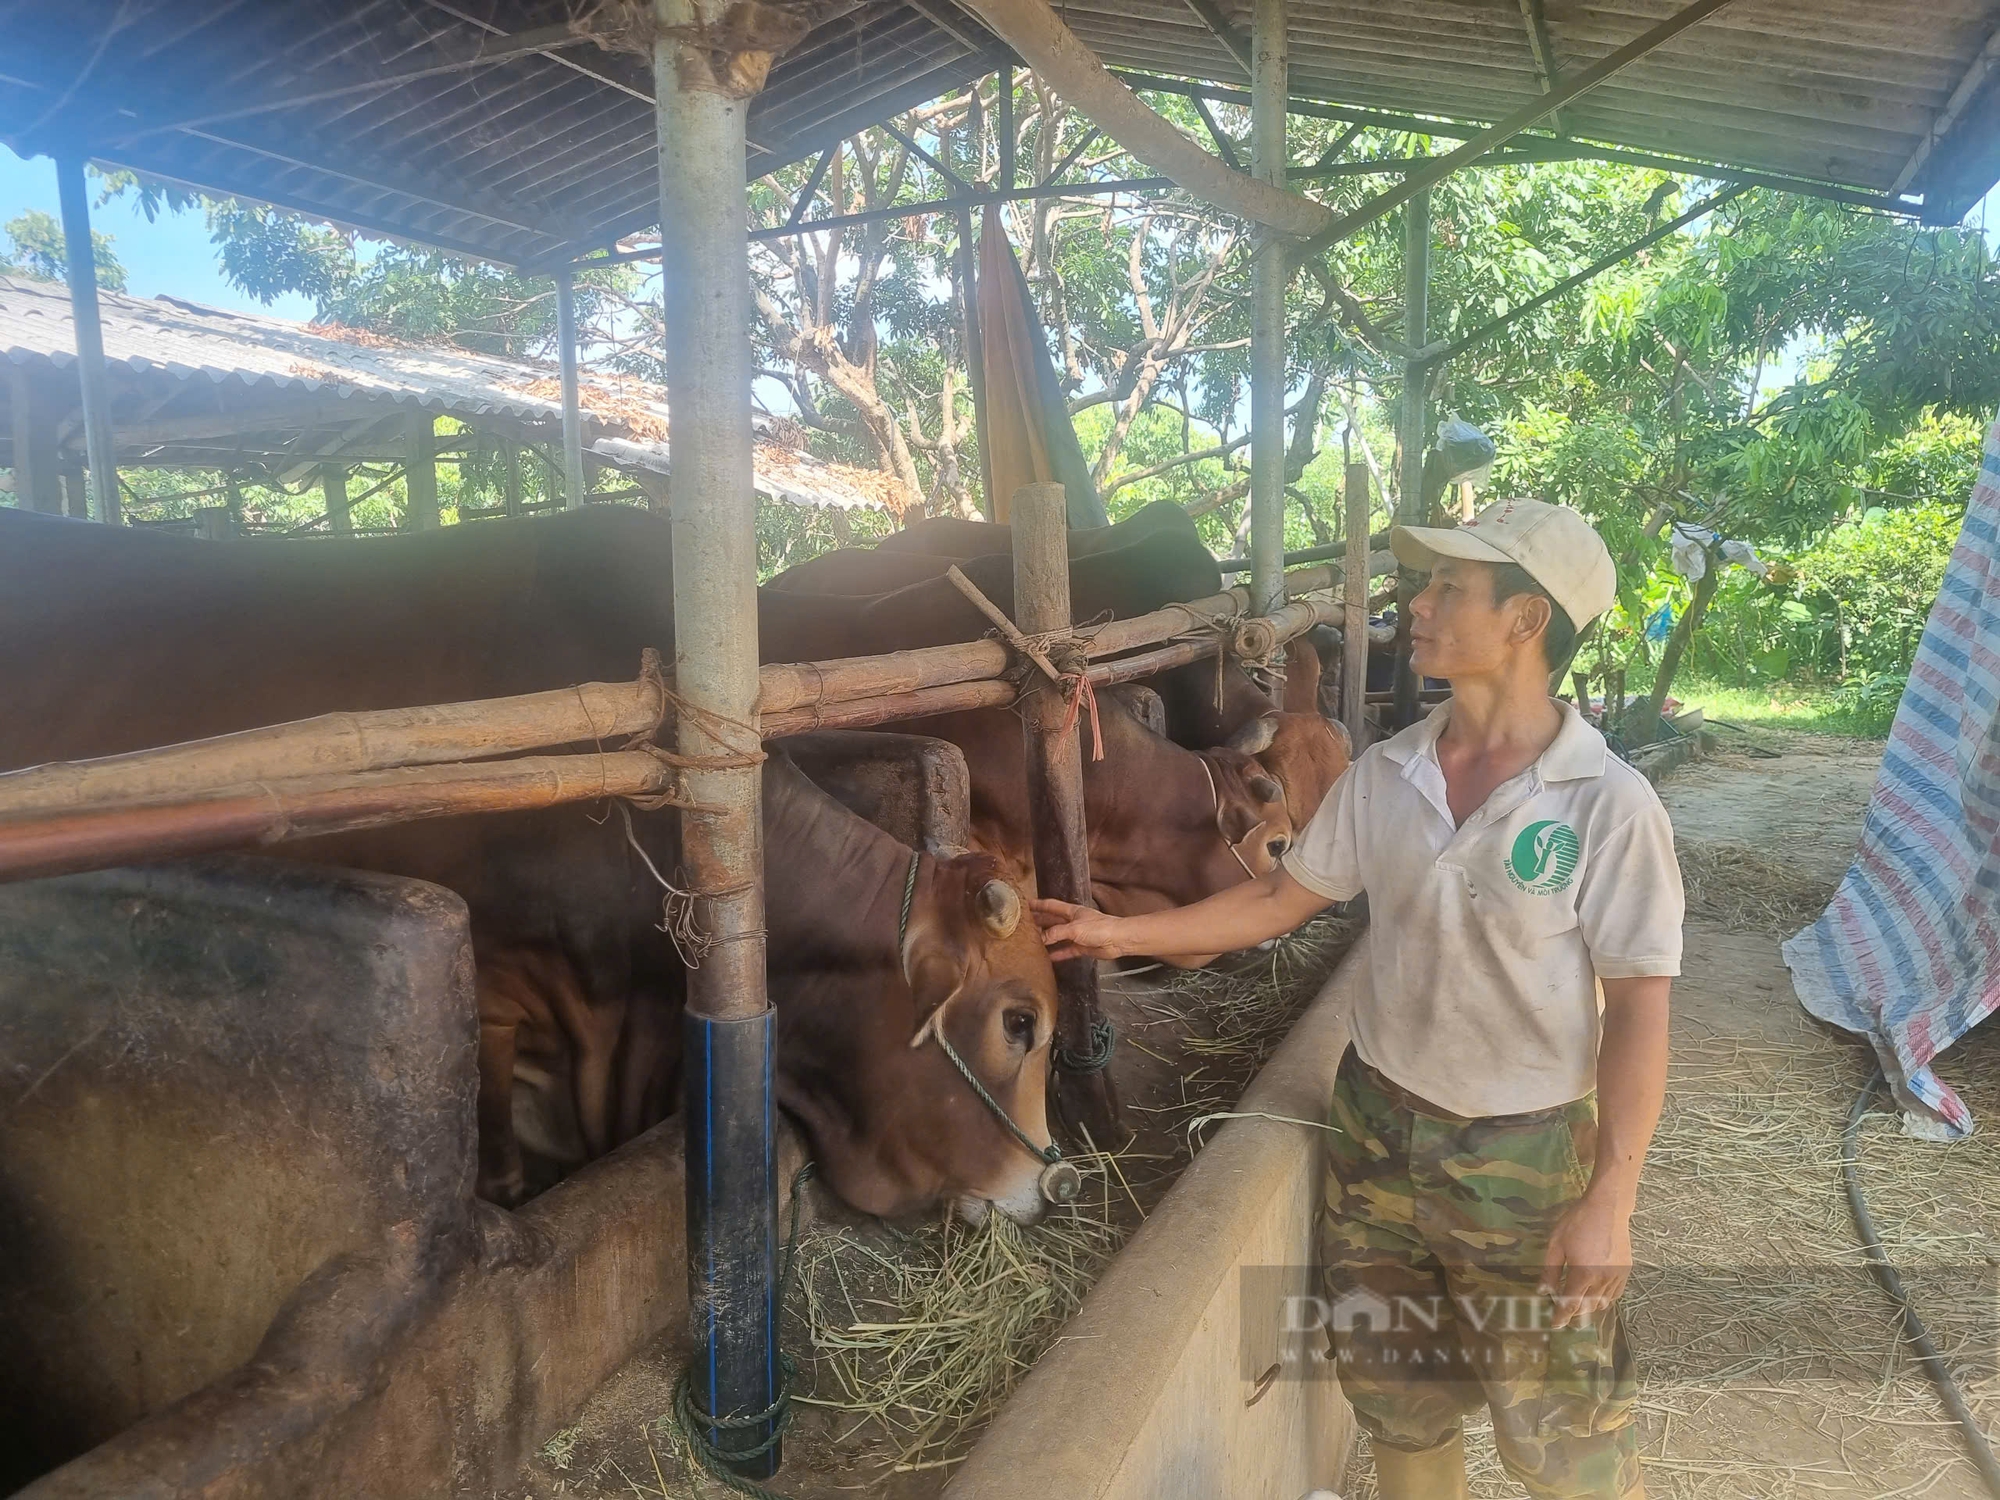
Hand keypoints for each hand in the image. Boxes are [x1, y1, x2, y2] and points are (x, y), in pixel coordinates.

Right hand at [1031, 898, 1129, 961]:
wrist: (1118, 940)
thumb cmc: (1099, 928)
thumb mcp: (1074, 928)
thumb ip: (1056, 933)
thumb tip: (1040, 938)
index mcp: (1071, 911)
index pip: (1051, 906)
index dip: (1038, 905)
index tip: (1025, 904)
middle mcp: (1072, 922)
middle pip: (1052, 921)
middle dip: (1038, 922)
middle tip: (1023, 925)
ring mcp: (1077, 935)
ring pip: (1057, 937)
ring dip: (1046, 939)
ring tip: (1031, 941)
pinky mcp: (1081, 948)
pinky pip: (1066, 950)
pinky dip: (1057, 954)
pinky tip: (1047, 958)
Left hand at [1538, 1189, 1633, 1329]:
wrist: (1607, 1208)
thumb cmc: (1577, 1222)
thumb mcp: (1556, 1244)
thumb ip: (1550, 1271)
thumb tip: (1543, 1292)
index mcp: (1583, 1274)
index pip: (1571, 1304)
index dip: (1561, 1316)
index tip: (1554, 1324)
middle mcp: (1602, 1280)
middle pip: (1587, 1307)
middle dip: (1574, 1312)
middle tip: (1562, 1310)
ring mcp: (1616, 1277)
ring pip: (1602, 1303)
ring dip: (1589, 1306)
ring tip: (1578, 1300)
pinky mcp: (1625, 1272)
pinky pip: (1615, 1295)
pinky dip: (1603, 1298)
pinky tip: (1595, 1292)